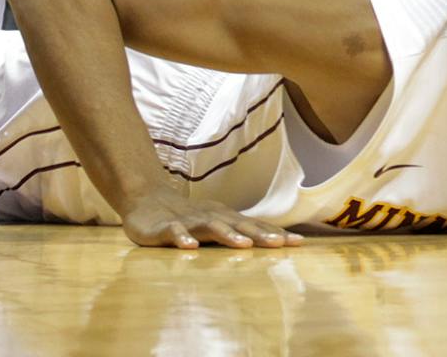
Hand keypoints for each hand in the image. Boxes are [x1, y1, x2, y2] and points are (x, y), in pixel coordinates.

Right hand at [121, 191, 301, 250]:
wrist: (147, 200)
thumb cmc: (188, 217)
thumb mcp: (215, 225)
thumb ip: (237, 233)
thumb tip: (270, 243)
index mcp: (226, 218)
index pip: (255, 227)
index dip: (276, 234)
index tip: (299, 243)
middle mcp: (212, 217)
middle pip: (240, 225)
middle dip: (262, 235)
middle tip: (281, 244)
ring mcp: (189, 221)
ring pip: (212, 227)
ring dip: (229, 235)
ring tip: (244, 245)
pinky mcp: (166, 227)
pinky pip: (175, 232)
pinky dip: (183, 238)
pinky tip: (190, 247)